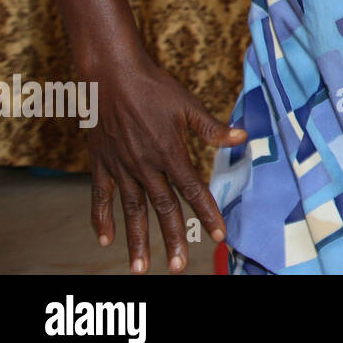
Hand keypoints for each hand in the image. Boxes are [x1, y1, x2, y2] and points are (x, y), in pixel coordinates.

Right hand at [86, 55, 245, 273]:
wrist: (110, 73)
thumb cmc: (153, 87)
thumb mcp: (187, 105)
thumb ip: (212, 128)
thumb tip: (243, 137)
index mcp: (170, 152)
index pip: (193, 190)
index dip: (207, 213)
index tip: (219, 236)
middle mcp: (145, 165)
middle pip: (162, 208)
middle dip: (171, 239)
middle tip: (179, 267)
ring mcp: (121, 166)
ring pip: (131, 211)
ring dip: (136, 240)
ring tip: (140, 268)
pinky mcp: (100, 163)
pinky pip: (99, 197)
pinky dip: (100, 218)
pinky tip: (103, 240)